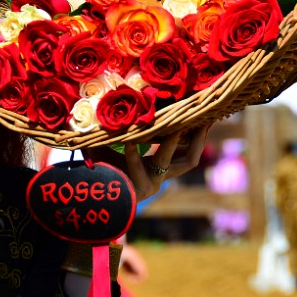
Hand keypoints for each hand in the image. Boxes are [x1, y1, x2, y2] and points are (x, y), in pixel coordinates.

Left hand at [85, 124, 209, 200]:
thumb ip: (132, 130)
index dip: (198, 137)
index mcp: (160, 166)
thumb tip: (137, 104)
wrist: (92, 192)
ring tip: (173, 124)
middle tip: (202, 119)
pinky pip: (137, 169)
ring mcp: (151, 184)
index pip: (187, 153)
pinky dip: (132, 155)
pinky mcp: (137, 190)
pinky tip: (128, 144)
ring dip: (171, 142)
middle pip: (190, 160)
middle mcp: (160, 176)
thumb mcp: (121, 146)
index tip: (204, 118)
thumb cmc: (104, 166)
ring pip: (168, 161)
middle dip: (198, 139)